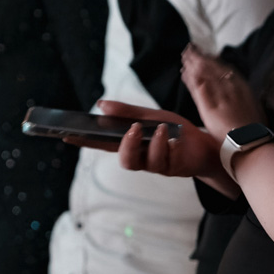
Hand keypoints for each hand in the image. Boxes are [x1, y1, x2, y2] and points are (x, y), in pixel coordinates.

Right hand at [97, 100, 219, 178]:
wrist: (205, 144)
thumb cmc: (176, 131)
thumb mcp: (152, 116)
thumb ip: (127, 112)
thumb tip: (100, 104)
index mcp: (132, 143)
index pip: (105, 144)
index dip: (87, 142)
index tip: (68, 135)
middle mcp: (142, 157)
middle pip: (124, 160)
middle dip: (126, 146)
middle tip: (132, 129)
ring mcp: (157, 164)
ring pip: (144, 163)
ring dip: (150, 144)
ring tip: (159, 128)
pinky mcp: (172, 168)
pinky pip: (165, 160)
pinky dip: (167, 145)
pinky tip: (172, 136)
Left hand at [181, 44, 263, 143]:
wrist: (252, 144)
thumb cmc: (253, 130)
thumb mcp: (252, 107)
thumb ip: (243, 97)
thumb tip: (238, 92)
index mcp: (243, 88)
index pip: (225, 69)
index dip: (213, 60)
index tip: (205, 54)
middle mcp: (232, 90)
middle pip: (213, 68)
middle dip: (201, 58)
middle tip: (190, 49)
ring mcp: (220, 98)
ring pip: (205, 76)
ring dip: (194, 64)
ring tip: (184, 57)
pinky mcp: (210, 109)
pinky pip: (198, 89)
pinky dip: (191, 80)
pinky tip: (184, 73)